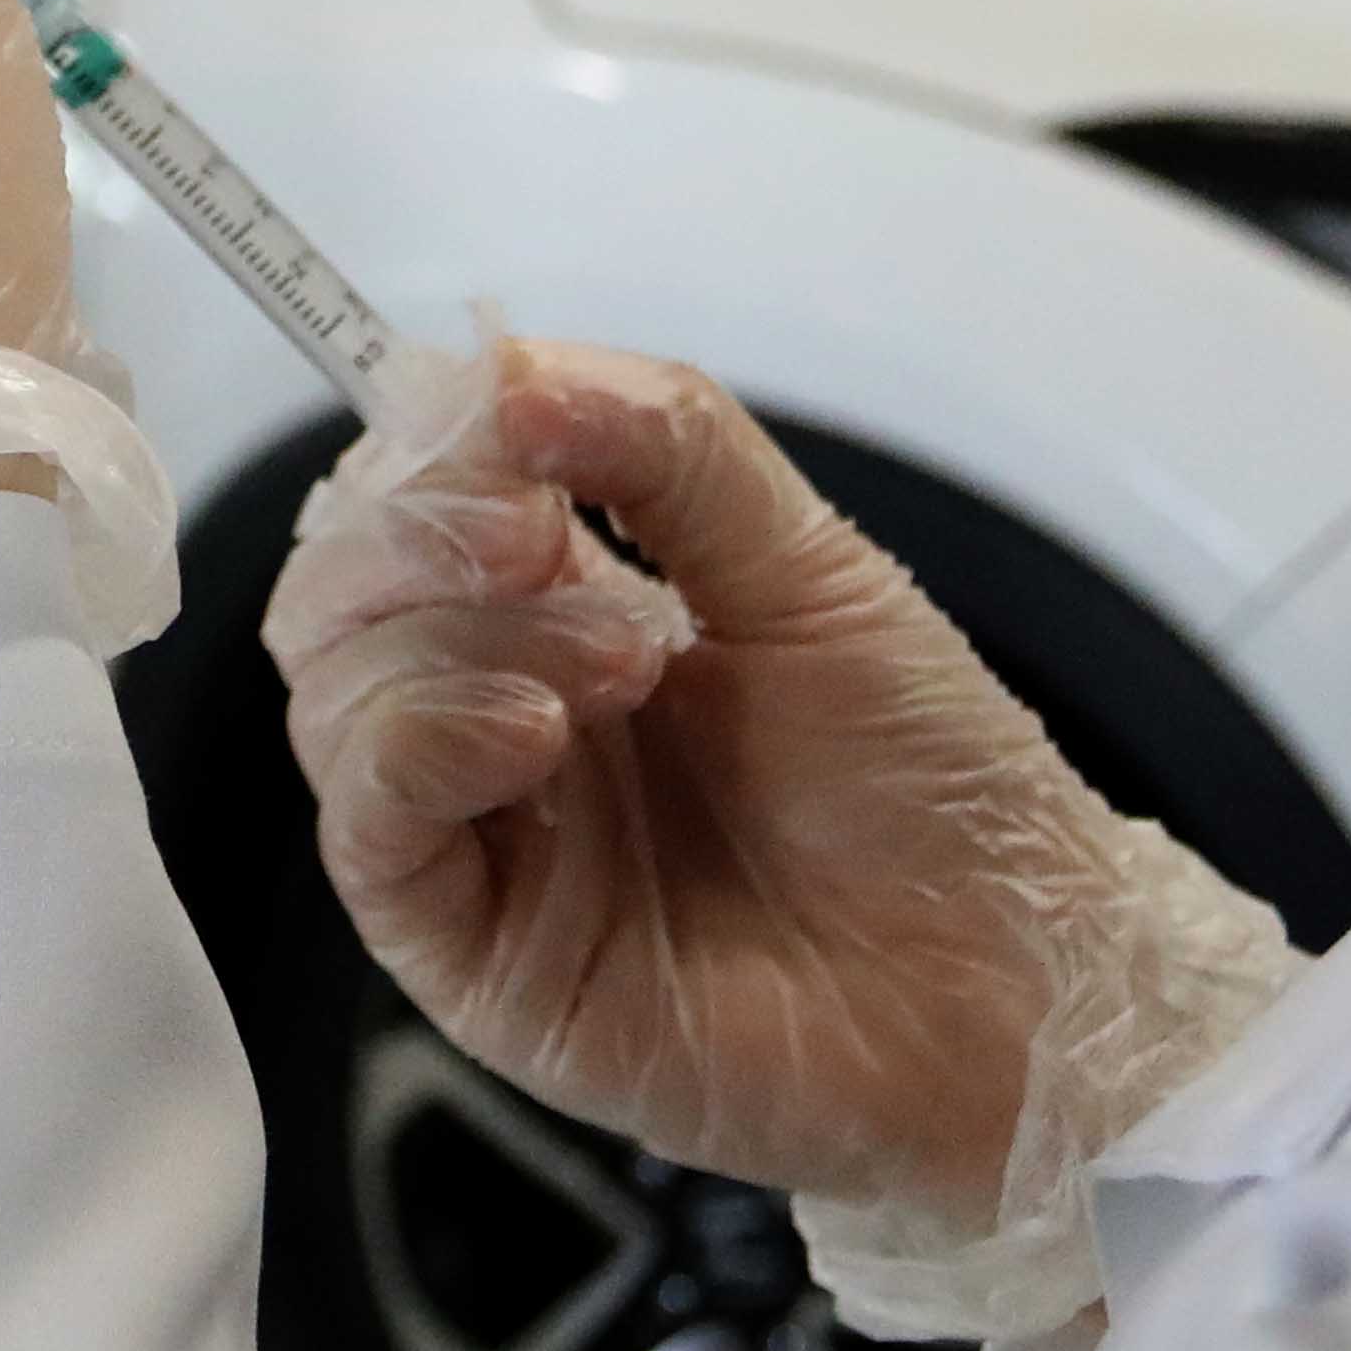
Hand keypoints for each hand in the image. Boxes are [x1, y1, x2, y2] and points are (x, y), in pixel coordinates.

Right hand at [265, 341, 1288, 1233]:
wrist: (1018, 984)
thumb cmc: (935, 792)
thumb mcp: (813, 570)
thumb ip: (669, 447)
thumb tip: (509, 367)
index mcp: (562, 620)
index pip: (406, 504)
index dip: (428, 445)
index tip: (510, 410)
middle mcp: (496, 723)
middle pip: (334, 594)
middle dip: (415, 528)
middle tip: (540, 532)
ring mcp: (482, 841)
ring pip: (331, 697)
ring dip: (449, 638)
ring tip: (617, 661)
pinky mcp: (476, 957)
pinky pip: (365, 834)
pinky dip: (420, 747)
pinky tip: (533, 734)